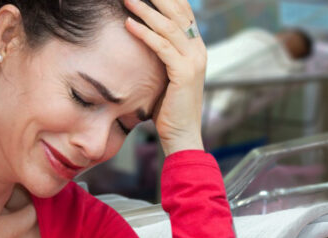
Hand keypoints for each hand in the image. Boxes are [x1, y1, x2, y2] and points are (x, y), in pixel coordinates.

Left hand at [124, 0, 206, 155]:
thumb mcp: (167, 75)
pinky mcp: (184, 73)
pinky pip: (162, 47)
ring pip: (169, 26)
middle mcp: (198, 50)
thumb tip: (144, 39)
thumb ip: (163, 55)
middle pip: (178, 12)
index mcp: (196, 48)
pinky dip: (144, 33)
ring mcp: (194, 61)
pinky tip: (128, 24)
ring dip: (145, 10)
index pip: (183, 12)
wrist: (182, 134)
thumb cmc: (169, 108)